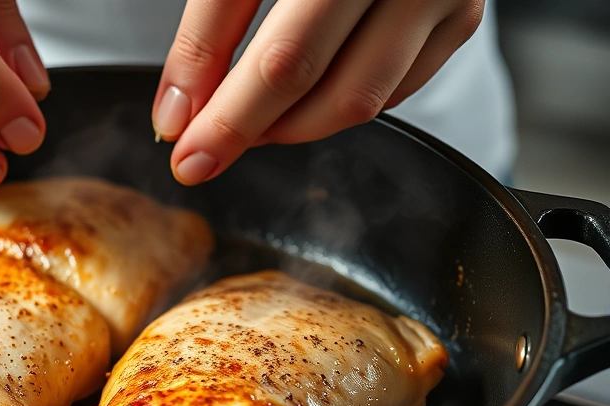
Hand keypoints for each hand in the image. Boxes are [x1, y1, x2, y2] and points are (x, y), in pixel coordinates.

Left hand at [152, 0, 483, 184]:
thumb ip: (209, 27)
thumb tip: (182, 112)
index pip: (281, 58)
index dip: (227, 117)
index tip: (187, 154)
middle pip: (317, 81)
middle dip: (248, 128)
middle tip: (205, 152)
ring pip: (359, 100)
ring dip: (291, 125)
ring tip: (248, 119)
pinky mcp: (459, 17)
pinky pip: (393, 91)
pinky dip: (336, 104)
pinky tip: (299, 97)